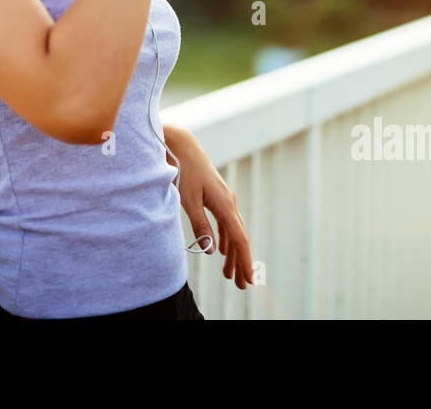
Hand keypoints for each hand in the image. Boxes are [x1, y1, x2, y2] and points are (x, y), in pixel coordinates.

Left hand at [168, 132, 254, 289]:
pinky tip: (222, 250)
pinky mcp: (217, 197)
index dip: (245, 260)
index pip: (239, 238)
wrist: (182, 145)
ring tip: (229, 274)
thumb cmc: (184, 170)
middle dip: (241, 262)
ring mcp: (224, 199)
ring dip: (232, 253)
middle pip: (239, 238)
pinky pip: (226, 223)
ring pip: (233, 231)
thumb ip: (200, 225)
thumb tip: (211, 251)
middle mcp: (229, 202)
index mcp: (224, 204)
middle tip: (241, 284)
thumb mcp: (188, 200)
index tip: (249, 278)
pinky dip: (226, 238)